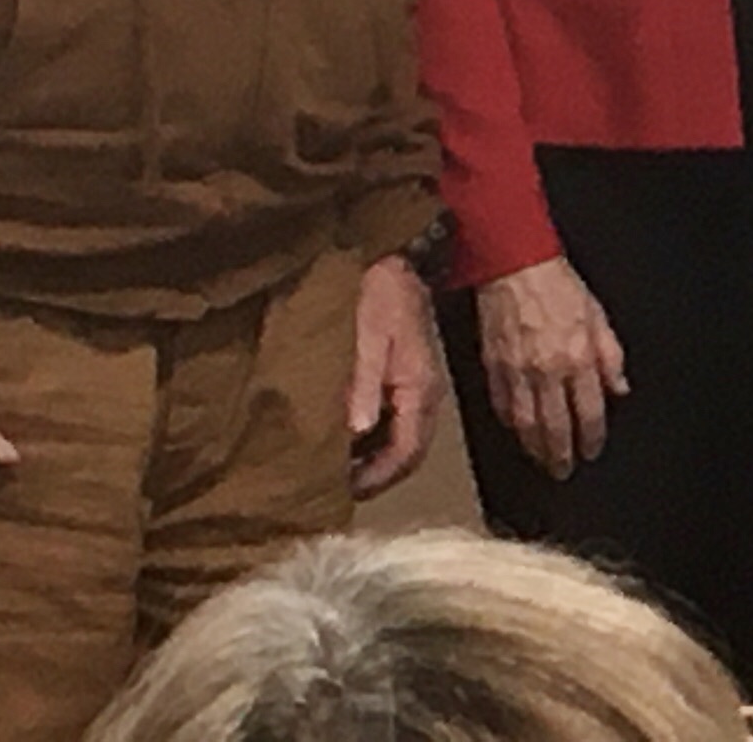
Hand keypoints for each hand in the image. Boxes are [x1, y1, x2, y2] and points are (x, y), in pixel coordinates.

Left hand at [347, 252, 443, 494]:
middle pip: (406, 453)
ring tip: (329, 469)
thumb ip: (362, 382)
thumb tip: (356, 433)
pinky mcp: (400, 377)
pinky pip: (390, 422)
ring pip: (398, 440)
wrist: (390, 258)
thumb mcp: (366, 335)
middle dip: (372, 476)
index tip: (340, 494)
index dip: (376, 480)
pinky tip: (338, 438)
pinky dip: (366, 439)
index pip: (407, 452)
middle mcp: (423, 393)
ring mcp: (413, 386)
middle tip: (330, 489)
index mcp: (419, 388)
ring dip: (369, 460)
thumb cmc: (376, 294)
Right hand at [472, 254, 624, 481]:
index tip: (591, 451)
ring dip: (535, 448)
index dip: (591, 438)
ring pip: (526, 424)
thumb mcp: (599, 317)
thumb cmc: (559, 287)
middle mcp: (547, 371)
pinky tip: (517, 433)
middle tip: (564, 471)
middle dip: (561, 455)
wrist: (516, 268)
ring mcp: (517, 373)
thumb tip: (619, 388)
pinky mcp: (493, 368)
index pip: (588, 412)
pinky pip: (502, 407)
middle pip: (555, 427)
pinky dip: (510, 425)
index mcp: (577, 358)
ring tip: (542, 461)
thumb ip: (611, 356)